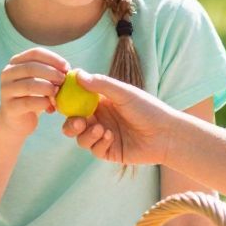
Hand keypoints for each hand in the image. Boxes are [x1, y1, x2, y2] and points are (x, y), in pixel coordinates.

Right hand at [0, 49, 69, 138]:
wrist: (17, 121)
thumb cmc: (33, 97)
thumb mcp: (41, 81)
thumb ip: (51, 73)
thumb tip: (67, 70)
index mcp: (16, 62)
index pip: (35, 53)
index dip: (53, 58)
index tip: (66, 67)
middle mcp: (8, 74)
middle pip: (31, 67)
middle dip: (51, 73)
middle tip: (64, 80)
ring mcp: (6, 90)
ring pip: (29, 85)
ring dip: (48, 88)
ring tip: (57, 93)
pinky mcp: (9, 107)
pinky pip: (28, 102)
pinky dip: (43, 103)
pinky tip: (50, 106)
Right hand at [61, 70, 176, 166]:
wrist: (166, 134)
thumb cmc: (148, 109)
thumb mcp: (124, 93)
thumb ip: (101, 84)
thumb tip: (77, 74)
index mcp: (101, 103)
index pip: (77, 101)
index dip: (66, 101)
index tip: (58, 100)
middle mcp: (100, 119)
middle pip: (74, 122)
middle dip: (71, 123)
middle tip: (78, 122)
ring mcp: (104, 136)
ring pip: (80, 138)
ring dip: (86, 135)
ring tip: (101, 130)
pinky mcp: (109, 151)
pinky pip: (94, 150)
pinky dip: (98, 143)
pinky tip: (111, 137)